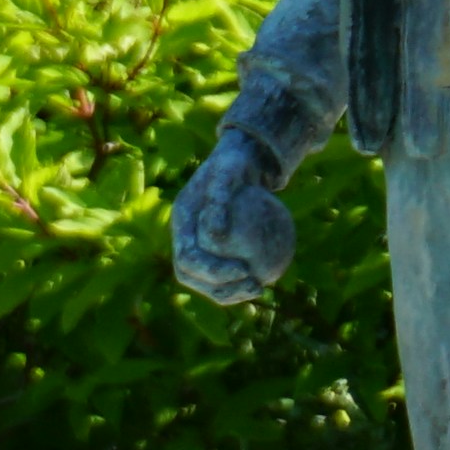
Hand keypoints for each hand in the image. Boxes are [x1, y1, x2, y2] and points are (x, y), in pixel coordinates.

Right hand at [170, 134, 297, 301]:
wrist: (241, 158)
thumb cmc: (236, 162)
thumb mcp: (229, 171)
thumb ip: (219, 200)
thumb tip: (216, 235)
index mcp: (181, 220)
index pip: (187, 259)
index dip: (212, 271)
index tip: (244, 270)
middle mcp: (185, 235)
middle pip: (192, 276)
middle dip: (219, 289)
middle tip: (253, 286)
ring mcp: (198, 243)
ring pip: (207, 279)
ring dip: (231, 291)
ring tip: (260, 288)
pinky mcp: (215, 247)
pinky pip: (227, 268)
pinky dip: (243, 277)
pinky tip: (268, 279)